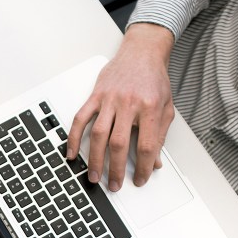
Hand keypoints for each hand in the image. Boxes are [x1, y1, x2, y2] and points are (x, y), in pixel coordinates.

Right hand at [67, 23, 174, 191]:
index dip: (144, 167)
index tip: (141, 179)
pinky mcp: (96, 95)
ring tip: (94, 176)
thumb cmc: (154, 79)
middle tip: (114, 185)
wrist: (142, 52)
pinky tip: (72, 152)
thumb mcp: (166, 108)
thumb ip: (159, 135)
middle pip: (119, 143)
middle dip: (116, 169)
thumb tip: (155, 162)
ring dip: (95, 159)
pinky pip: (81, 118)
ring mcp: (109, 99)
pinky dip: (74, 137)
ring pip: (99, 134)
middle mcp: (128, 103)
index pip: (146, 145)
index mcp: (149, 108)